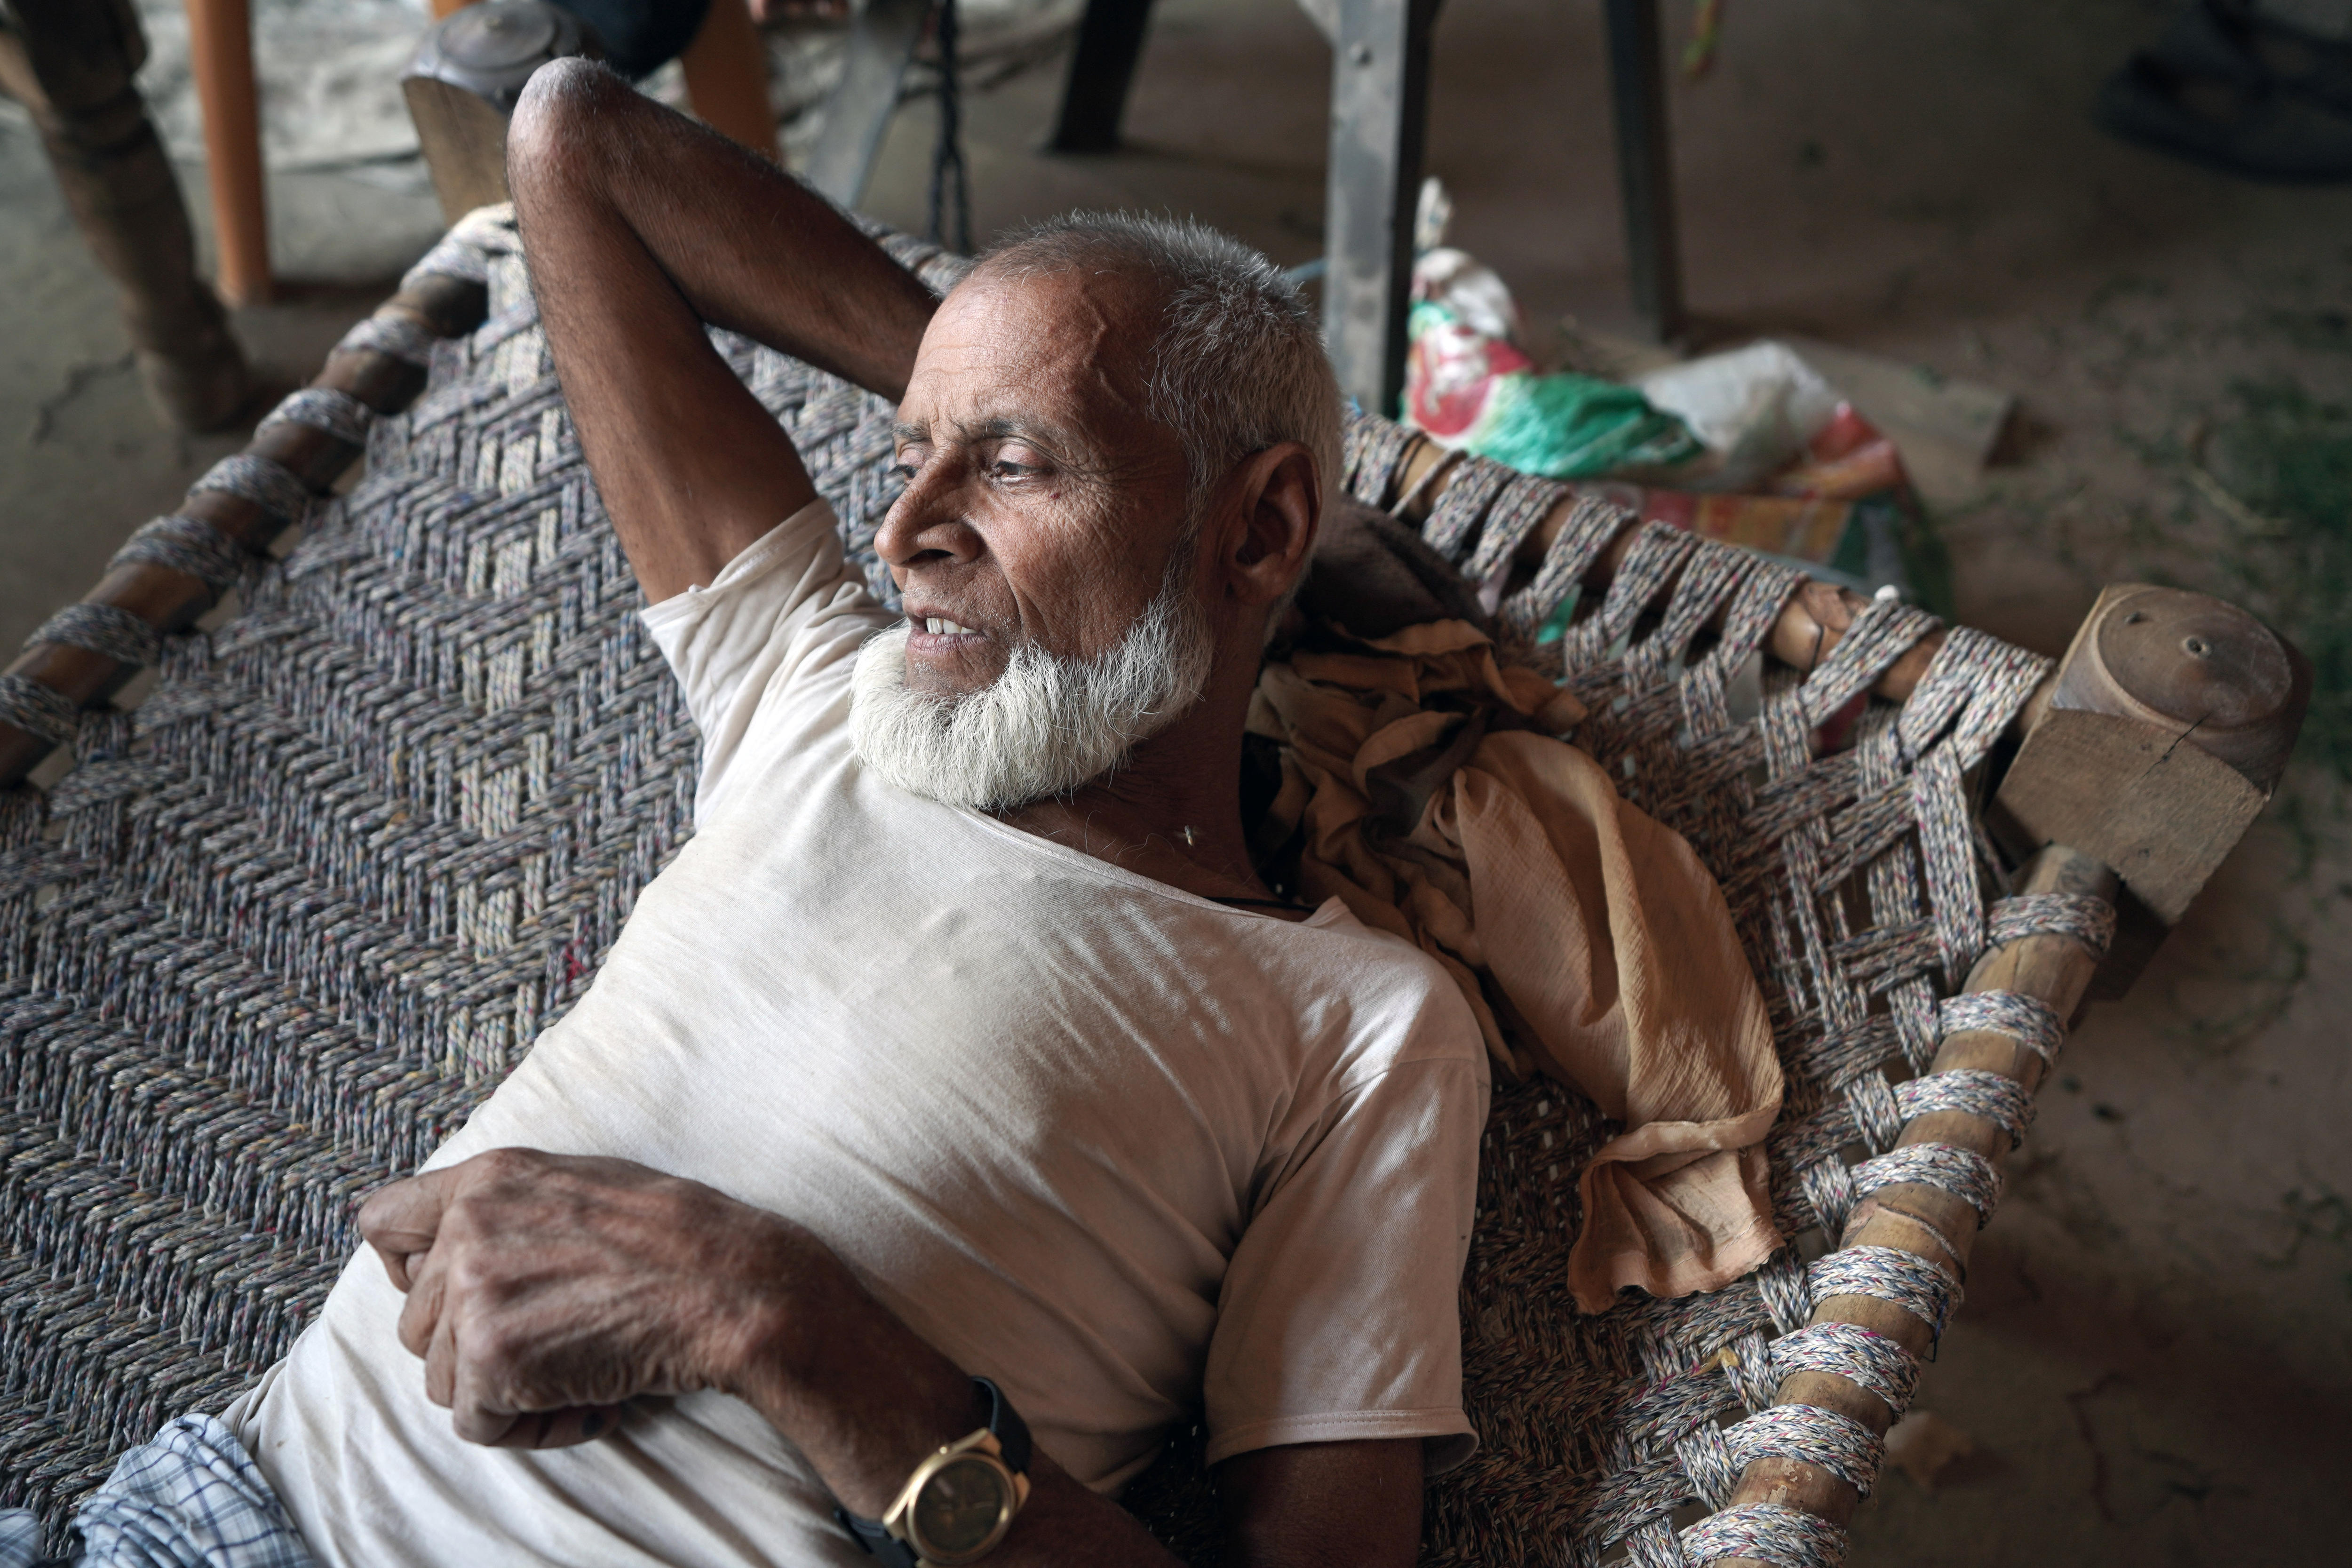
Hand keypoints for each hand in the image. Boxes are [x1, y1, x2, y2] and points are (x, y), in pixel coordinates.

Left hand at [357, 1147, 826, 1446]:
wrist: (728, 1284)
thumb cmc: (674, 1237)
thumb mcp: (580, 1185)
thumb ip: (507, 1210)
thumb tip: (459, 1249)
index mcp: (487, 1180)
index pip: (381, 1223)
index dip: (408, 1269)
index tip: (457, 1293)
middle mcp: (466, 1230)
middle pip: (414, 1322)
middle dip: (475, 1347)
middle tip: (553, 1347)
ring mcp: (473, 1293)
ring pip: (442, 1378)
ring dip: (504, 1392)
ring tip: (577, 1376)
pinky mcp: (491, 1358)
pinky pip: (476, 1422)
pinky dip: (529, 1428)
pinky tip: (590, 1402)